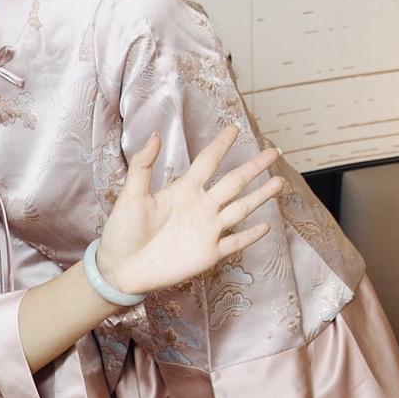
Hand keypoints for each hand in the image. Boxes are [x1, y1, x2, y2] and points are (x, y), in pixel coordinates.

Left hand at [93, 131, 281, 303]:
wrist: (119, 269)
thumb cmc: (121, 232)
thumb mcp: (130, 195)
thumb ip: (143, 166)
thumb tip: (156, 135)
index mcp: (182, 191)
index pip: (208, 162)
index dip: (221, 145)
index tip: (234, 128)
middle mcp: (200, 207)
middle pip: (234, 182)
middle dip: (254, 167)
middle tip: (274, 151)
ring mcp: (206, 230)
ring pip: (240, 209)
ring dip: (260, 196)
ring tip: (279, 182)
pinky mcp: (208, 254)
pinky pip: (234, 243)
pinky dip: (250, 236)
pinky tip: (266, 225)